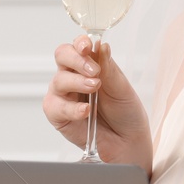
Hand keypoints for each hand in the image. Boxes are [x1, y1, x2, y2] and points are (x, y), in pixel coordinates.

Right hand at [45, 36, 151, 173]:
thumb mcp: (122, 88)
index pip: (77, 46)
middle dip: (76, 60)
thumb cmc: (125, 113)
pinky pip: (55, 107)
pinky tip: (86, 111)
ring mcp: (63, 95)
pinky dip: (71, 108)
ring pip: (58, 80)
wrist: (128, 141)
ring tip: (94, 88)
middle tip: (93, 71)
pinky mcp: (58, 115)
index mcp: (88, 65)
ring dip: (77, 82)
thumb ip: (109, 68)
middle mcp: (72, 76)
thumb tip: (101, 46)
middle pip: (61, 56)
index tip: (87, 46)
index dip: (80, 42)